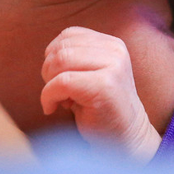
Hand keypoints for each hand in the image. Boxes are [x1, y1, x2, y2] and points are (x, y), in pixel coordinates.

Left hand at [41, 26, 161, 160]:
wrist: (125, 139)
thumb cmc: (101, 109)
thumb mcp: (90, 75)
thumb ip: (74, 57)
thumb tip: (48, 53)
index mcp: (112, 44)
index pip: (69, 34)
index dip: (53, 56)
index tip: (59, 79)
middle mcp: (115, 51)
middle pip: (62, 48)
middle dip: (48, 71)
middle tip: (56, 93)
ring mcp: (112, 66)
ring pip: (60, 61)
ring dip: (49, 83)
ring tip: (60, 100)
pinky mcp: (104, 86)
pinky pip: (62, 81)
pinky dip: (48, 96)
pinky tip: (52, 109)